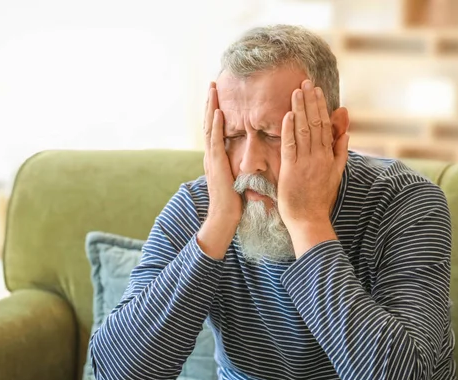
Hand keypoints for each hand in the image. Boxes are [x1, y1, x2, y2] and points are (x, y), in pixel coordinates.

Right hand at [203, 82, 241, 223]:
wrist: (223, 217)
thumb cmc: (233, 202)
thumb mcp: (235, 179)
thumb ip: (237, 165)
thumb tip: (247, 157)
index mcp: (216, 157)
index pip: (216, 129)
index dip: (216, 112)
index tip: (219, 96)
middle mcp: (211, 155)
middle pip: (210, 123)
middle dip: (211, 103)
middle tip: (212, 84)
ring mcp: (212, 159)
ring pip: (210, 127)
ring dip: (211, 108)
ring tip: (212, 90)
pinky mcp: (216, 164)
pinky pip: (215, 141)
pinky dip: (216, 126)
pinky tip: (219, 113)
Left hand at [278, 80, 348, 227]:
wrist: (310, 220)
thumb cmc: (320, 199)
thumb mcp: (336, 174)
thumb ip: (340, 152)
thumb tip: (346, 133)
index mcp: (328, 156)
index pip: (325, 125)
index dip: (320, 106)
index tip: (316, 90)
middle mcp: (318, 156)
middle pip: (315, 123)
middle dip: (310, 101)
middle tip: (305, 82)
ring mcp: (305, 163)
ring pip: (303, 131)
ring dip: (300, 109)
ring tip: (296, 91)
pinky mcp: (291, 170)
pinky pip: (290, 146)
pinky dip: (289, 130)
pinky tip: (288, 115)